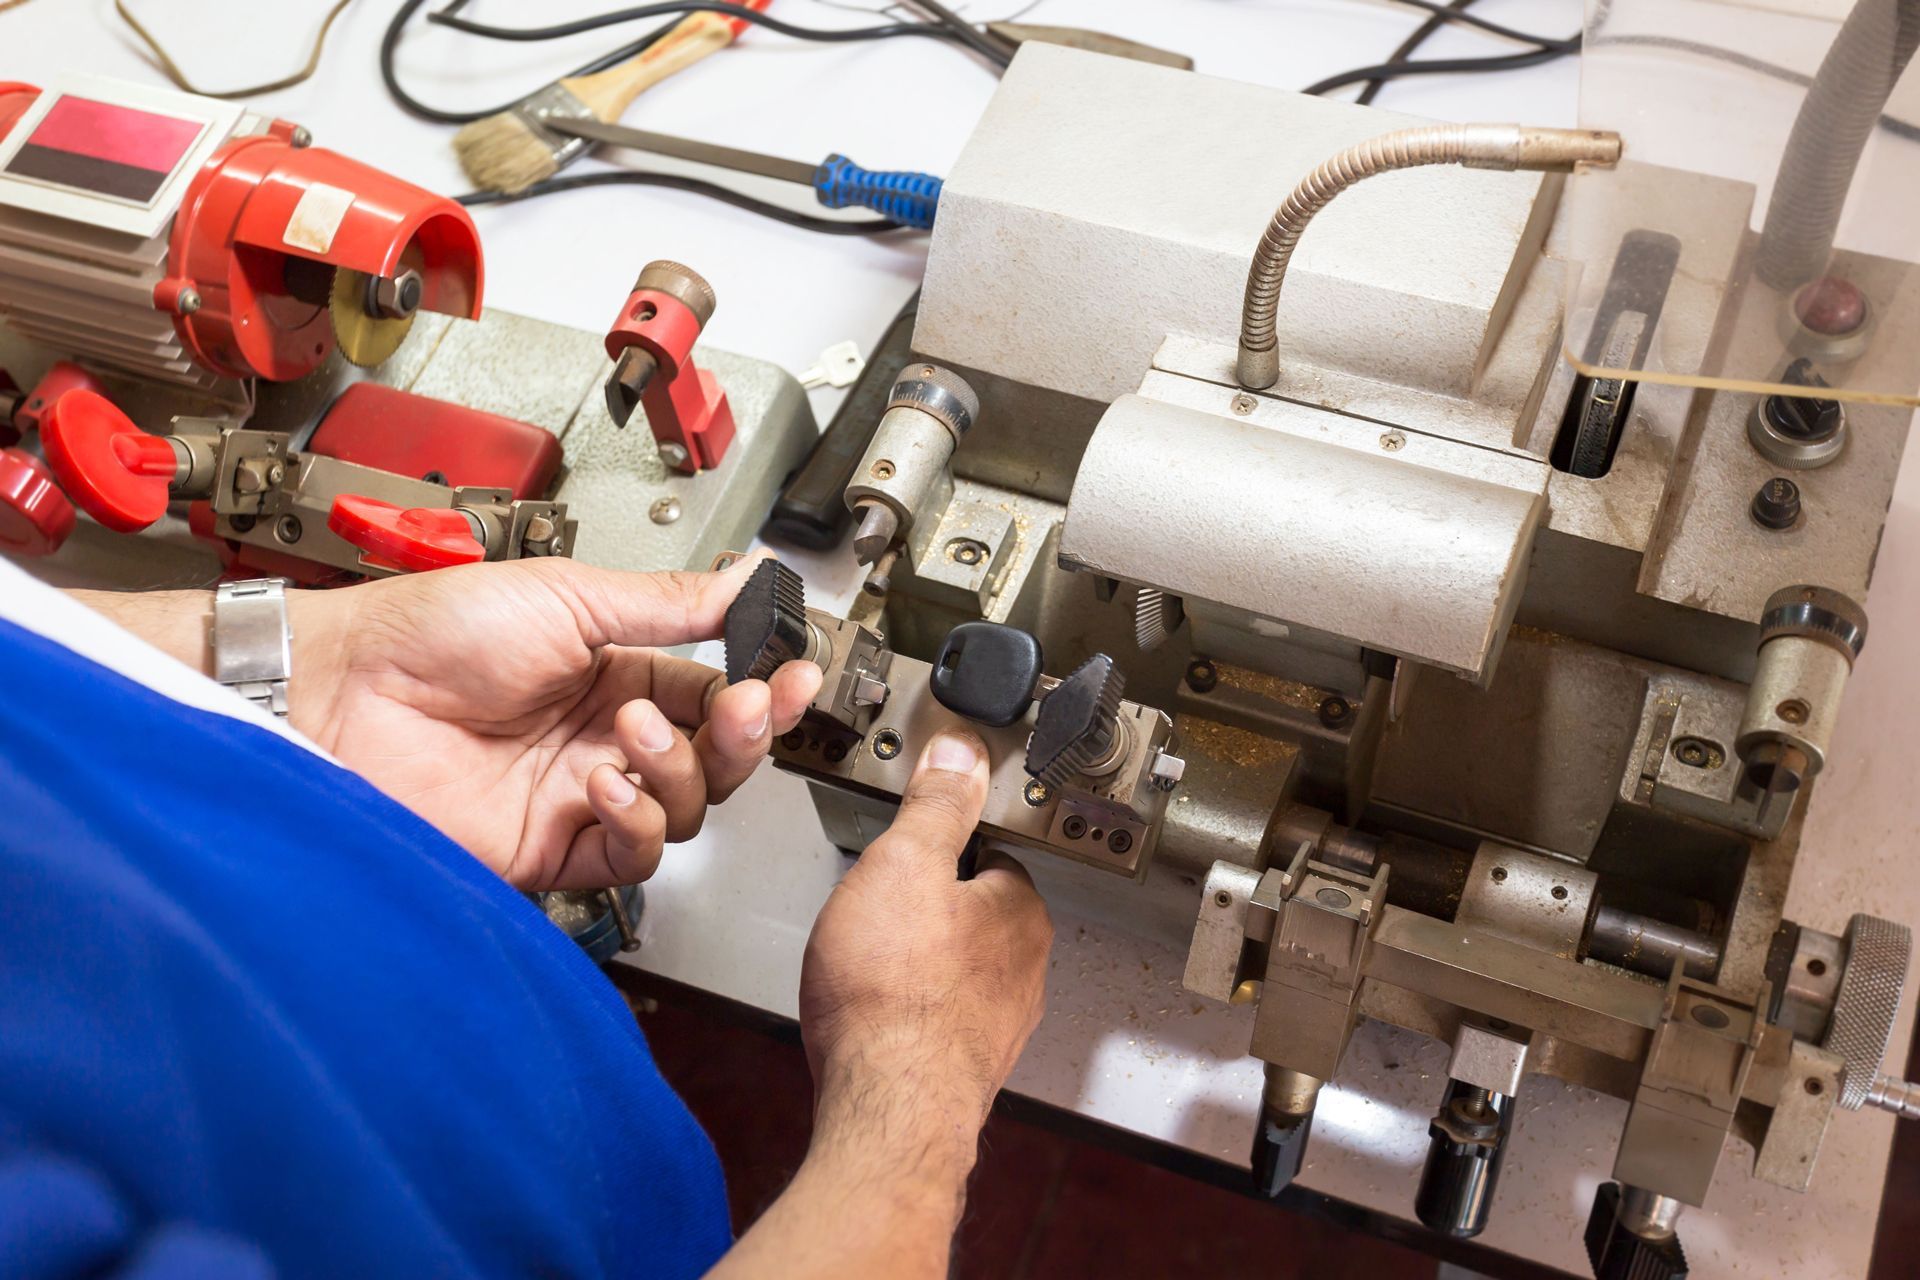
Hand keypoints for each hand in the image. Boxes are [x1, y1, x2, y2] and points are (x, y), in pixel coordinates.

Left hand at [283, 555, 820, 890]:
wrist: (344, 692)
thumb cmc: (430, 631)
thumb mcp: (569, 593)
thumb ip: (670, 602)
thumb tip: (749, 577)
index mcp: (616, 672)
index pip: (715, 693)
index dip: (762, 689)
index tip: (793, 675)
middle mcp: (604, 738)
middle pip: (714, 759)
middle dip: (740, 734)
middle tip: (741, 705)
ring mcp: (579, 796)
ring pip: (684, 811)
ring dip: (677, 772)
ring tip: (629, 733)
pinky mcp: (550, 848)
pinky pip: (630, 855)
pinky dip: (635, 821)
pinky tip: (603, 783)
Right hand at [798, 729, 1052, 1170]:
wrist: (885, 1109)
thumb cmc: (895, 997)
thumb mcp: (903, 864)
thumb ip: (935, 804)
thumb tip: (960, 754)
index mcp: (1021, 912)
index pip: (991, 856)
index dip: (942, 848)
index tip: (909, 850)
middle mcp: (1024, 970)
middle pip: (973, 915)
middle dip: (926, 910)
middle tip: (875, 909)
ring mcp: (997, 1024)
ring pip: (955, 970)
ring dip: (915, 963)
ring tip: (865, 963)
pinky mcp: (963, 1067)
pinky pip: (935, 1019)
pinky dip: (906, 1011)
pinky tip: (869, 1013)